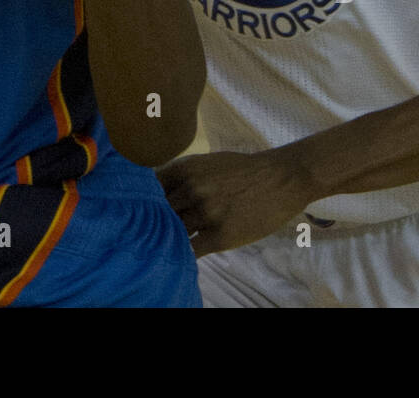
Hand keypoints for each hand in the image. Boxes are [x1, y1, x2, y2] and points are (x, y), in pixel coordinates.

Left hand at [157, 149, 312, 255]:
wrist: (279, 178)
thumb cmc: (242, 170)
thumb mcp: (205, 163)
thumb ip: (181, 177)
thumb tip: (155, 190)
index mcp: (184, 169)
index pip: (148, 189)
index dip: (142, 202)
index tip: (139, 210)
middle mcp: (190, 189)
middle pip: (157, 213)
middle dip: (153, 222)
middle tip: (150, 231)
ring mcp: (205, 213)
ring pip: (172, 233)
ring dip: (169, 240)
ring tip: (166, 245)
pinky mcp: (219, 236)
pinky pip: (190, 251)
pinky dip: (184, 255)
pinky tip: (183, 255)